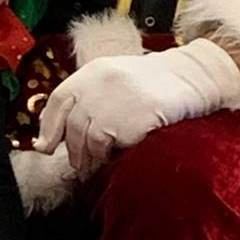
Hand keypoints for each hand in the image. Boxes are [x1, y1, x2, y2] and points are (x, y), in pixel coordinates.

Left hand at [34, 39, 239, 179]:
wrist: (193, 77)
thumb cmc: (156, 82)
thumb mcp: (117, 78)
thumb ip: (91, 96)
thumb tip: (62, 130)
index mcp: (92, 72)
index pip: (58, 101)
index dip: (48, 127)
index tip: (46, 146)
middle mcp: (96, 86)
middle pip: (71, 127)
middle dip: (72, 150)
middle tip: (77, 164)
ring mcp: (111, 104)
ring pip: (86, 142)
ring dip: (88, 159)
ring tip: (95, 167)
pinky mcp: (127, 122)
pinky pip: (108, 149)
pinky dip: (107, 159)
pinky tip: (114, 160)